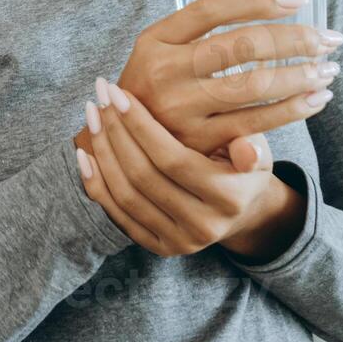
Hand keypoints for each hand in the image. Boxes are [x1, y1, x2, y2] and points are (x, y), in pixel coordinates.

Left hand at [75, 80, 305, 261]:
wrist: (240, 209)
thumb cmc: (242, 164)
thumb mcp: (257, 150)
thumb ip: (251, 147)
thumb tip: (248, 150)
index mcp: (230, 198)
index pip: (171, 159)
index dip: (140, 125)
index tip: (117, 92)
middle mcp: (205, 227)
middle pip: (143, 176)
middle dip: (115, 131)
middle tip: (99, 97)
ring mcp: (180, 242)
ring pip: (126, 195)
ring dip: (102, 152)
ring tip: (92, 115)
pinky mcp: (160, 248)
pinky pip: (117, 215)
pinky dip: (96, 183)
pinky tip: (85, 152)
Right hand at [116, 0, 342, 156]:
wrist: (122, 141)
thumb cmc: (154, 86)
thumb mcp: (160, 51)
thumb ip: (200, 33)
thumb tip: (273, 7)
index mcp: (154, 40)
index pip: (211, 9)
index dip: (258, 0)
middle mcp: (163, 71)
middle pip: (238, 45)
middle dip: (293, 39)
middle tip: (327, 38)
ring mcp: (179, 108)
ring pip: (253, 85)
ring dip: (300, 75)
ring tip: (328, 68)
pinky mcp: (197, 141)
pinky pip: (255, 122)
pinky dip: (292, 109)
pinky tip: (315, 100)